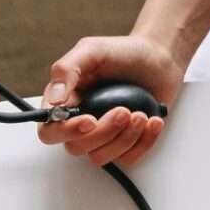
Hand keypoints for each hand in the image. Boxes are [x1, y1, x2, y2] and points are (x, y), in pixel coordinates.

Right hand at [38, 33, 182, 166]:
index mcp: (65, 101)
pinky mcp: (125, 145)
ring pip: (101, 157)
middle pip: (76, 147)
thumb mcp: (92, 50)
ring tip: (141, 114)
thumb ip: (67, 70)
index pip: (50, 130)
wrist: (159, 60)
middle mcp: (80, 122)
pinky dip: (143, 142)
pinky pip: (127, 159)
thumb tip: (54, 100)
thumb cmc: (124, 53)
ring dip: (125, 138)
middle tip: (124, 110)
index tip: (90, 120)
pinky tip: (152, 122)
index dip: (67, 131)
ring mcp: (102, 136)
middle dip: (104, 132)